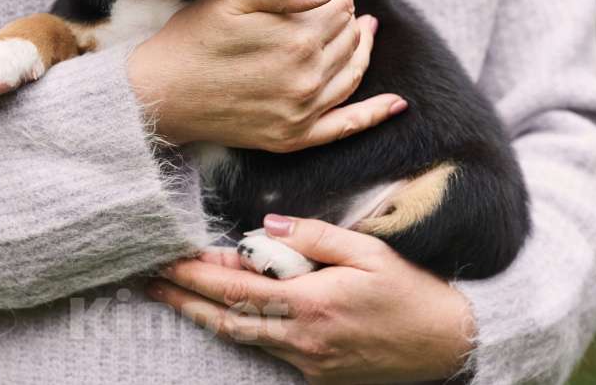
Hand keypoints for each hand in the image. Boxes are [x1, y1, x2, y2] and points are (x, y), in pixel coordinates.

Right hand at [127, 0, 405, 150]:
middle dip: (346, 17)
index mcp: (297, 38)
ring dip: (363, 49)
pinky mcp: (293, 137)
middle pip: (348, 37)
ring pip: (353, 74)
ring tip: (365, 31)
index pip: (338, 6)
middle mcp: (308, 78)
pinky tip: (396, 104)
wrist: (159, 97)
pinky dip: (375, 114)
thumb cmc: (191, 40)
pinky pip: (346, 127)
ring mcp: (303, 112)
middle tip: (335, 6)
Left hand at [147, 216, 475, 383]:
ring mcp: (308, 360)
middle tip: (151, 281)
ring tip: (175, 296)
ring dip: (204, 316)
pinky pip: (266, 349)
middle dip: (185, 297)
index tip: (168, 259)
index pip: (237, 286)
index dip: (197, 273)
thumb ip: (315, 236)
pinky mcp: (316, 374)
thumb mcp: (369, 252)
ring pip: (241, 337)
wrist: (444, 346)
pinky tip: (223, 315)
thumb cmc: (410, 290)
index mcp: (312, 301)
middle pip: (226, 317)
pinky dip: (240, 329)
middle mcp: (302, 336)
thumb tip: (267, 225)